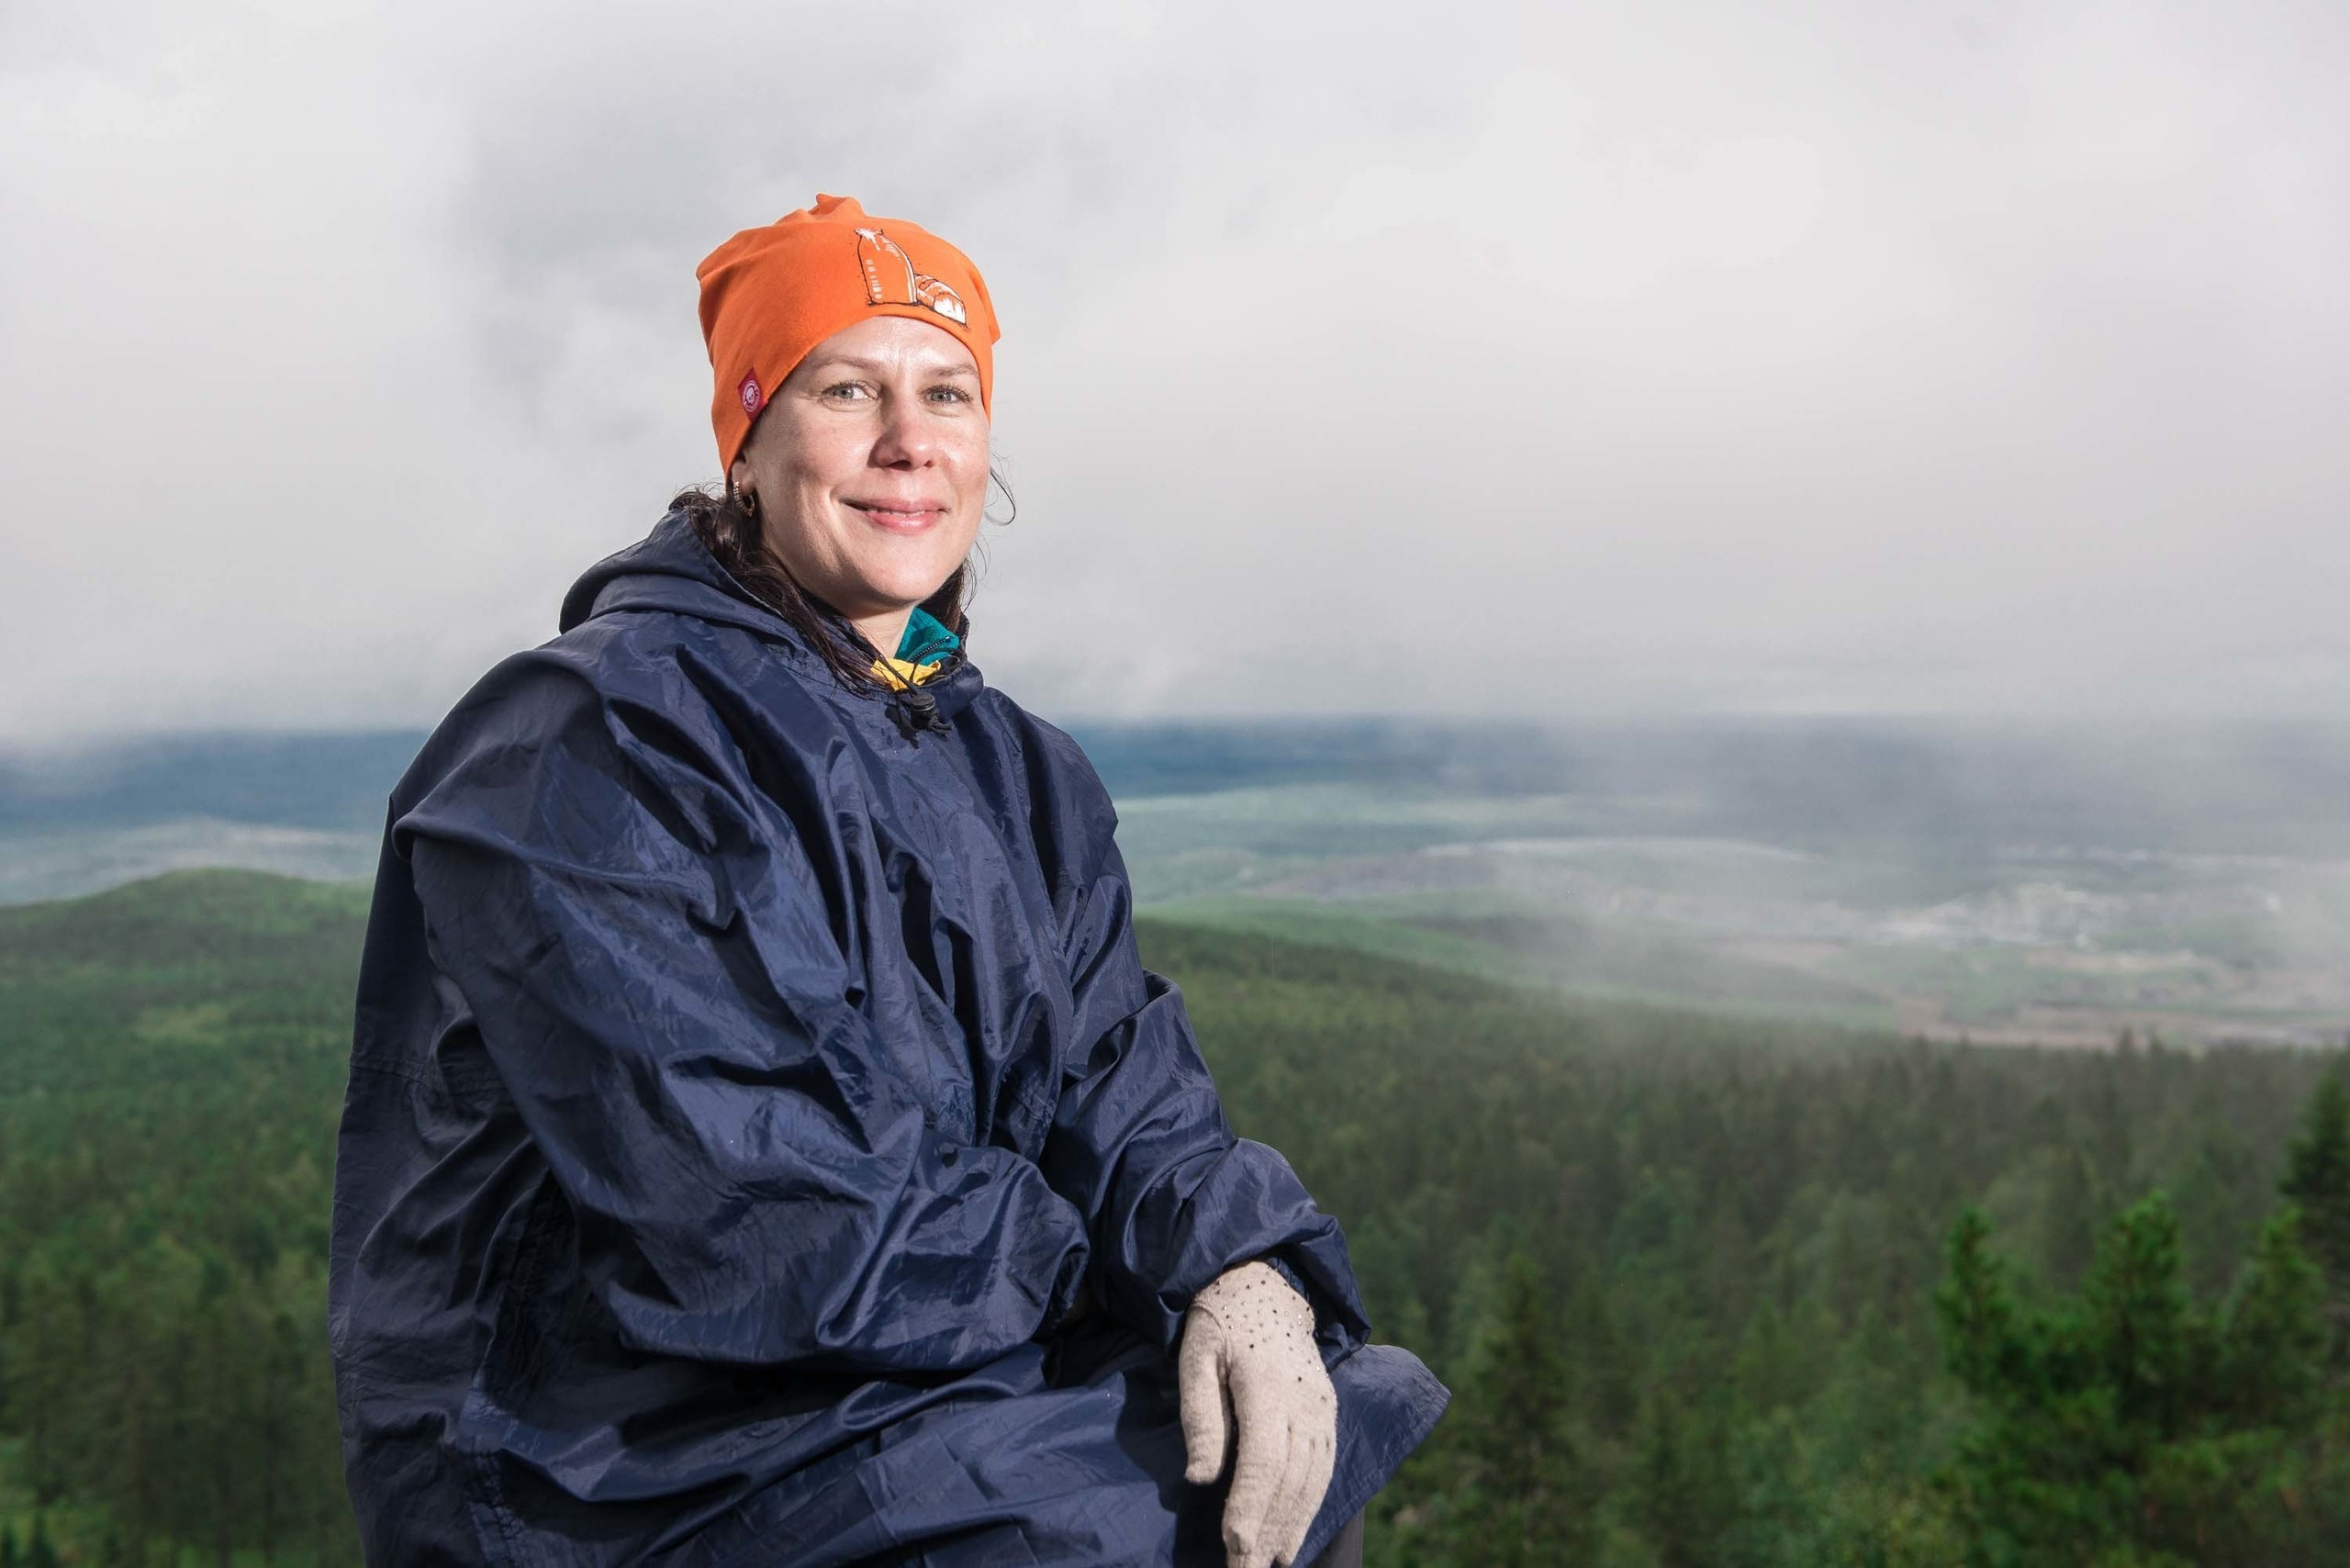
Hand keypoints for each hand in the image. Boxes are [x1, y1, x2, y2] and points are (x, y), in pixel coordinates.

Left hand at [1179, 1261, 1337, 1567]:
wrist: (1267, 1284)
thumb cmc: (1219, 1322)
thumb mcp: (1195, 1357)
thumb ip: (1200, 1416)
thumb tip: (1200, 1478)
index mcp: (1268, 1386)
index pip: (1264, 1460)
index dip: (1251, 1507)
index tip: (1236, 1547)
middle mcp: (1305, 1402)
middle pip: (1290, 1479)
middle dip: (1269, 1531)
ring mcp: (1322, 1408)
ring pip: (1312, 1479)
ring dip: (1292, 1526)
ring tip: (1271, 1563)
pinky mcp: (1328, 1412)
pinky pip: (1324, 1467)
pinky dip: (1311, 1505)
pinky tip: (1293, 1533)